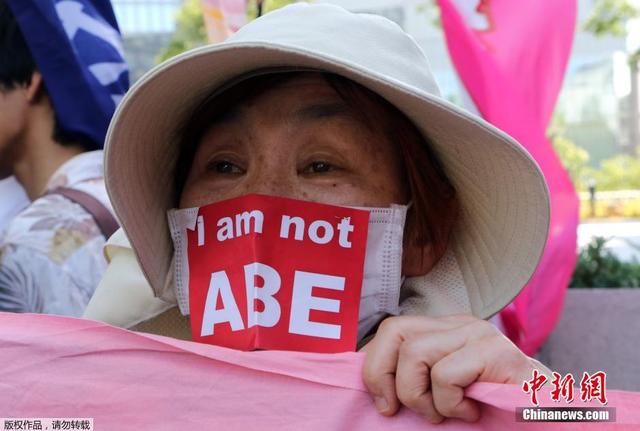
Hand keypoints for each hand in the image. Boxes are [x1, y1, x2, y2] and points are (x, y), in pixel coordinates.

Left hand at [360, 314, 548, 422]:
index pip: (392, 329)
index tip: (383, 402)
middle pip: (395, 330)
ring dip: (420, 398)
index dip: (375, 365)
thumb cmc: (490, 409)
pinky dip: (449, 404)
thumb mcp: (442, 389)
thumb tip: (375, 387)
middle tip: (399, 410)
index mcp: (444, 329)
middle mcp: (460, 324)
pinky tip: (471, 413)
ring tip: (447, 413)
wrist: (545, 418)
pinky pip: (445, 375)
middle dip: (383, 376)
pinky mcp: (498, 353)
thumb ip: (414, 377)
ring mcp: (480, 334)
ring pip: (415, 354)